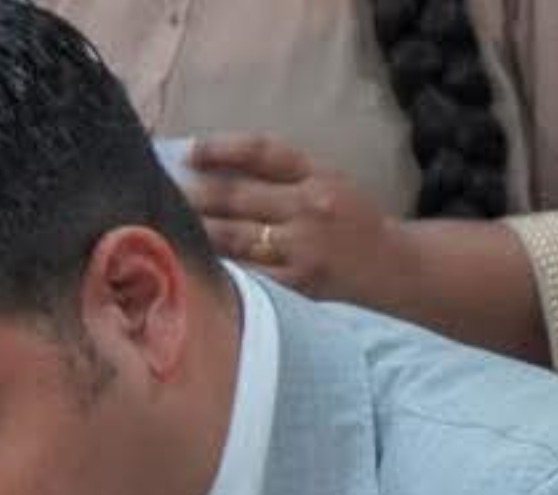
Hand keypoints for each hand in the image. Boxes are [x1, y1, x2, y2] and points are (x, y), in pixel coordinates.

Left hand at [181, 132, 412, 308]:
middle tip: (160, 190)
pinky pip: (247, 273)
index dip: (221, 148)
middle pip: (237, 196)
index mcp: (318, 174)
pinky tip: (194, 261)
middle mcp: (310, 206)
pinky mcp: (299, 283)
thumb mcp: (330, 182)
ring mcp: (303, 247)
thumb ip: (283, 176)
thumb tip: (216, 167)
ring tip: (165, 224)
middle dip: (193, 193)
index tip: (188, 151)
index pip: (262, 152)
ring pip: (234, 236)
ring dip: (196, 230)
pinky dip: (218, 265)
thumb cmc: (353, 222)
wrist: (397, 267)